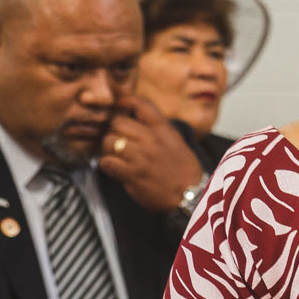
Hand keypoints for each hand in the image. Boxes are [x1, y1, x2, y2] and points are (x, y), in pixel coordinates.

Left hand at [99, 96, 203, 213]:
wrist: (192, 196)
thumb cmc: (185, 171)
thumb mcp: (177, 142)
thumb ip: (159, 129)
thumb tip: (136, 118)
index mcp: (164, 130)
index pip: (141, 104)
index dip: (126, 102)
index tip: (121, 107)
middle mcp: (152, 140)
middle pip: (118, 122)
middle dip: (114, 131)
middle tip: (118, 140)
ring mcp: (141, 157)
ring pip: (109, 141)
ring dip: (108, 149)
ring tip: (116, 156)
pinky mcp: (132, 174)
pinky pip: (106, 162)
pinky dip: (107, 165)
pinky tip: (114, 169)